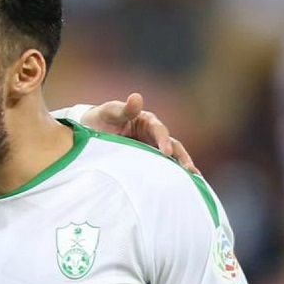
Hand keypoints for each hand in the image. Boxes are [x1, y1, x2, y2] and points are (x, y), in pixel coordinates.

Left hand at [80, 93, 196, 173]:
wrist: (88, 132)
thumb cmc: (100, 119)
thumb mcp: (110, 112)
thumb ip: (123, 108)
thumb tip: (137, 97)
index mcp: (146, 122)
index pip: (159, 131)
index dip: (163, 140)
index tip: (166, 152)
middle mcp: (153, 136)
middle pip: (173, 146)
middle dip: (182, 157)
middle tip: (190, 170)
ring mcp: (151, 149)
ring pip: (171, 159)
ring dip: (182, 168)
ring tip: (194, 180)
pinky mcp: (147, 161)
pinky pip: (162, 168)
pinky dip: (173, 176)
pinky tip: (183, 187)